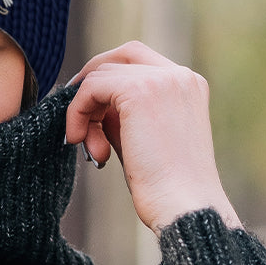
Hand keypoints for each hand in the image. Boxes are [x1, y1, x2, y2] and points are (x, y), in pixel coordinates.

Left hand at [65, 42, 240, 234]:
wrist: (183, 207)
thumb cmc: (165, 185)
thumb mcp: (142, 137)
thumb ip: (122, 113)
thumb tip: (90, 101)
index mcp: (188, 85)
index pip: (138, 60)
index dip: (107, 78)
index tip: (89, 109)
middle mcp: (179, 75)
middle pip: (119, 57)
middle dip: (92, 84)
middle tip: (77, 117)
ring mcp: (162, 80)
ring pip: (100, 75)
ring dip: (84, 110)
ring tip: (92, 149)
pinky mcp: (140, 91)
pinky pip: (91, 88)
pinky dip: (77, 112)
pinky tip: (79, 140)